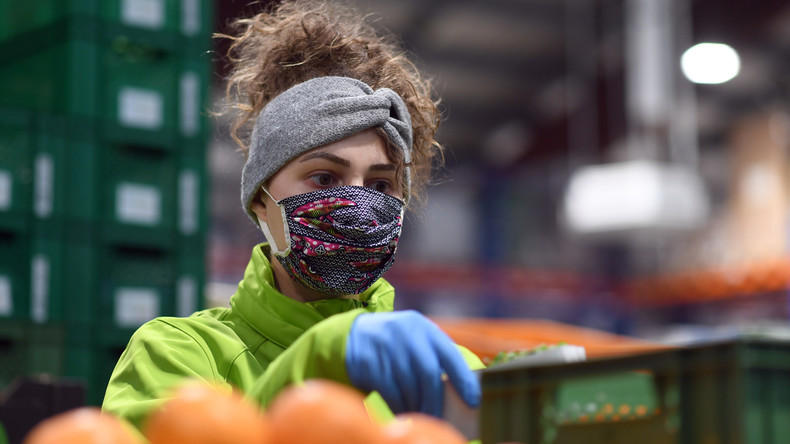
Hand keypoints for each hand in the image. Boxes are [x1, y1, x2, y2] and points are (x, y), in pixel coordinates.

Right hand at [344, 310, 480, 416]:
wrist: (355, 333)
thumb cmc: (397, 343)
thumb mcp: (417, 338)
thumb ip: (436, 356)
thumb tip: (463, 388)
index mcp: (423, 328)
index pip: (450, 355)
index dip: (464, 380)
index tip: (474, 402)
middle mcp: (406, 333)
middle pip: (428, 373)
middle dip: (434, 400)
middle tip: (436, 418)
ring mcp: (385, 346)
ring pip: (408, 386)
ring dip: (415, 405)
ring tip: (418, 413)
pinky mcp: (368, 361)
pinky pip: (388, 392)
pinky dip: (397, 405)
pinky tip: (400, 409)